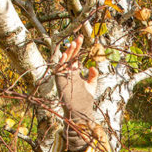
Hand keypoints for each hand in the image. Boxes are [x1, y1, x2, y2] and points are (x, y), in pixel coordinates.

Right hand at [53, 35, 105, 150]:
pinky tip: (66, 55)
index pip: (75, 57)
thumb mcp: (92, 85)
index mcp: (74, 73)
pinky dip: (61, 63)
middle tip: (78, 38)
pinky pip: (58, 70)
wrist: (81, 112)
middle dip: (74, 47)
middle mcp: (68, 73)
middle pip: (70, 57)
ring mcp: (63, 76)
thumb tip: (92, 66)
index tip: (81, 38)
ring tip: (73, 44)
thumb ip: (93, 75)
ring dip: (68, 52)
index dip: (78, 48)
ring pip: (64, 61)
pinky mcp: (60, 81)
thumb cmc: (86, 100)